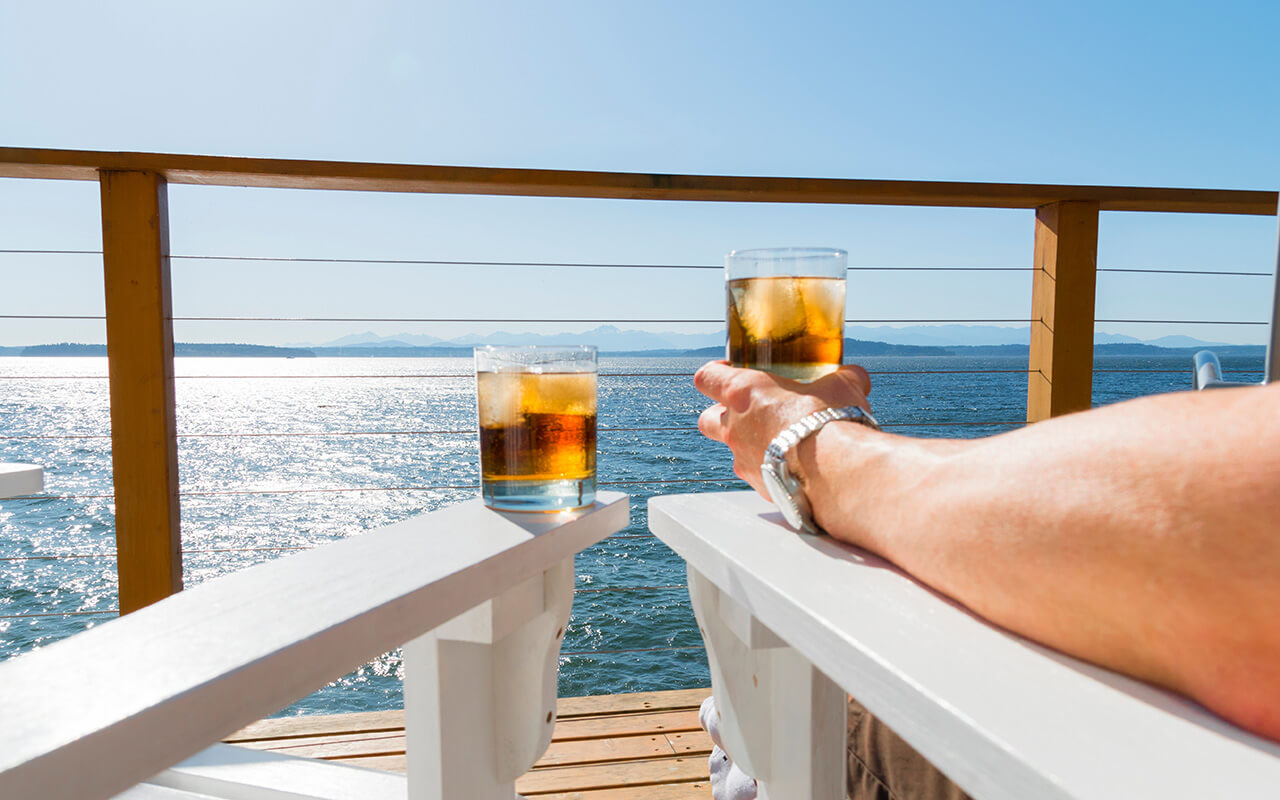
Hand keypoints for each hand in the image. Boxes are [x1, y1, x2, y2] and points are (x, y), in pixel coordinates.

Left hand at [694, 361, 872, 495]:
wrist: (835, 470)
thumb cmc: (829, 420)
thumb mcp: (841, 386)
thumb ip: (843, 377)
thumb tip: (855, 375)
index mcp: (744, 393)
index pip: (707, 378)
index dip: (714, 375)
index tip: (727, 373)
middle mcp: (735, 427)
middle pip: (707, 420)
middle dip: (721, 416)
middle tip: (748, 413)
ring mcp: (744, 460)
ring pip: (733, 451)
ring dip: (750, 446)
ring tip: (781, 442)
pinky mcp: (761, 486)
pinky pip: (759, 476)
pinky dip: (772, 471)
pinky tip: (796, 468)